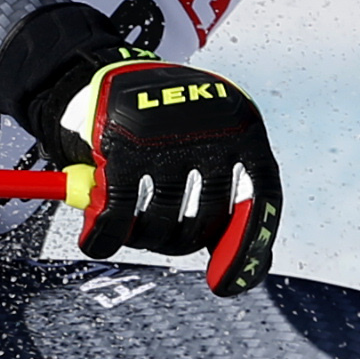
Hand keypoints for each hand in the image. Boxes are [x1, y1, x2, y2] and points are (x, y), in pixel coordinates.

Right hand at [0, 5, 283, 295]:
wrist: (98, 73)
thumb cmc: (161, 124)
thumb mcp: (205, 142)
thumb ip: (226, 196)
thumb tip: (248, 269)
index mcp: (244, 124)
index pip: (263, 197)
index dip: (249, 249)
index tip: (222, 285)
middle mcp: (211, 128)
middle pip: (208, 220)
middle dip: (179, 242)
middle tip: (158, 237)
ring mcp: (167, 137)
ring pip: (164, 223)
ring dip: (143, 239)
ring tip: (130, 226)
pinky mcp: (122, 146)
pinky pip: (118, 216)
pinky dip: (105, 237)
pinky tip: (96, 240)